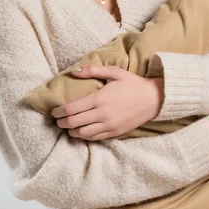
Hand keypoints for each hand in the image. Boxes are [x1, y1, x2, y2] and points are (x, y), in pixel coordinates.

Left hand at [50, 64, 164, 140]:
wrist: (154, 99)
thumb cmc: (133, 84)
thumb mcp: (114, 72)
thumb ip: (93, 70)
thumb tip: (74, 71)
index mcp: (99, 98)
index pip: (72, 109)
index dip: (59, 112)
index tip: (54, 112)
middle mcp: (102, 114)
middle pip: (74, 123)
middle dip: (62, 123)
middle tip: (58, 121)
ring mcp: (109, 125)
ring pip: (83, 134)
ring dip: (72, 131)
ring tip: (69, 127)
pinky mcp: (115, 132)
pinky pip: (95, 138)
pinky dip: (85, 136)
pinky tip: (82, 132)